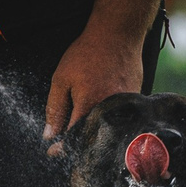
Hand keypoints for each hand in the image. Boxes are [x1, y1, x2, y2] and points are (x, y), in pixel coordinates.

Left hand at [41, 27, 147, 143]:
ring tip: (86, 120)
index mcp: (89, 108)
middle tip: (67, 140)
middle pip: (93, 139)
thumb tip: (49, 135)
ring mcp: (126, 107)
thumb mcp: (62, 79)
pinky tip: (103, 108)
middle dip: (79, 142)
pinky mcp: (135, 101)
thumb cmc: (88, 53)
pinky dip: (110, 118)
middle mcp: (110, 111)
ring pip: (109, 129)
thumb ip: (55, 109)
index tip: (54, 152)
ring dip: (95, 130)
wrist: (117, 34)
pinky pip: (121, 117)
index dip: (62, 148)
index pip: (74, 140)